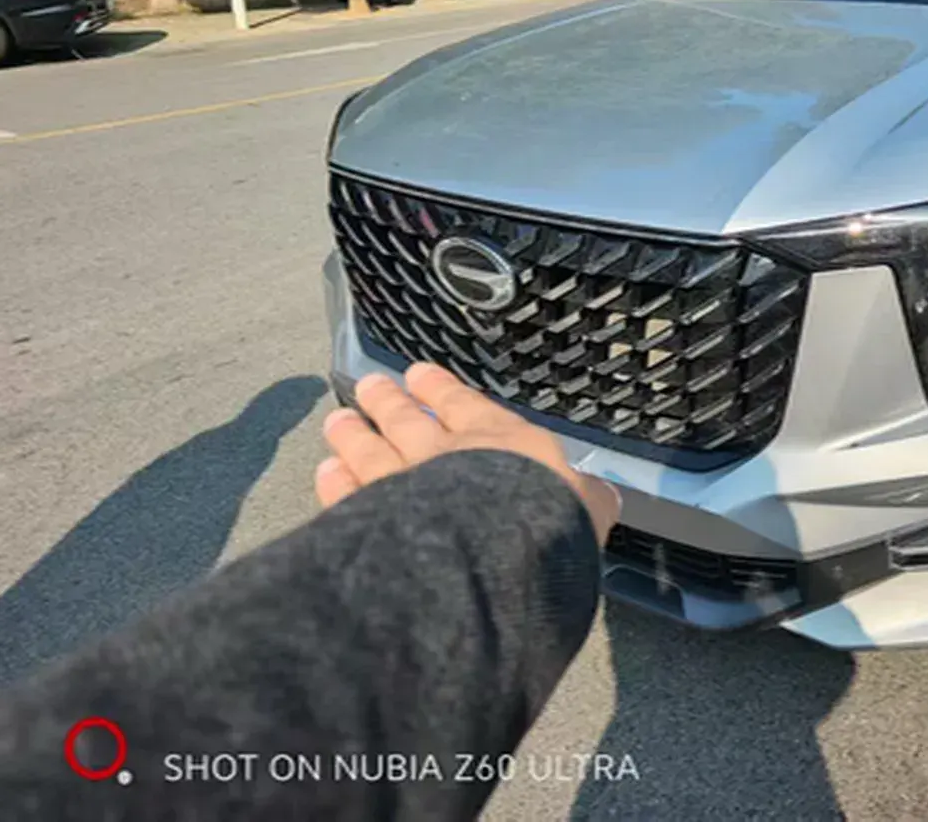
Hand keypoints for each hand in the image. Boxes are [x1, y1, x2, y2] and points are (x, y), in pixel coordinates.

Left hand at [316, 362, 620, 543]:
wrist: (495, 556)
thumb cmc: (546, 528)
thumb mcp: (587, 508)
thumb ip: (586, 498)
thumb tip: (601, 495)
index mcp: (501, 443)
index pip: (467, 406)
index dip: (442, 388)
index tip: (420, 372)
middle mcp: (448, 455)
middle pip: (410, 419)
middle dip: (389, 401)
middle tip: (370, 385)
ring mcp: (403, 485)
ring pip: (371, 450)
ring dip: (354, 434)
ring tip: (337, 421)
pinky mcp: (372, 521)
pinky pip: (348, 494)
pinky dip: (336, 481)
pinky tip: (326, 471)